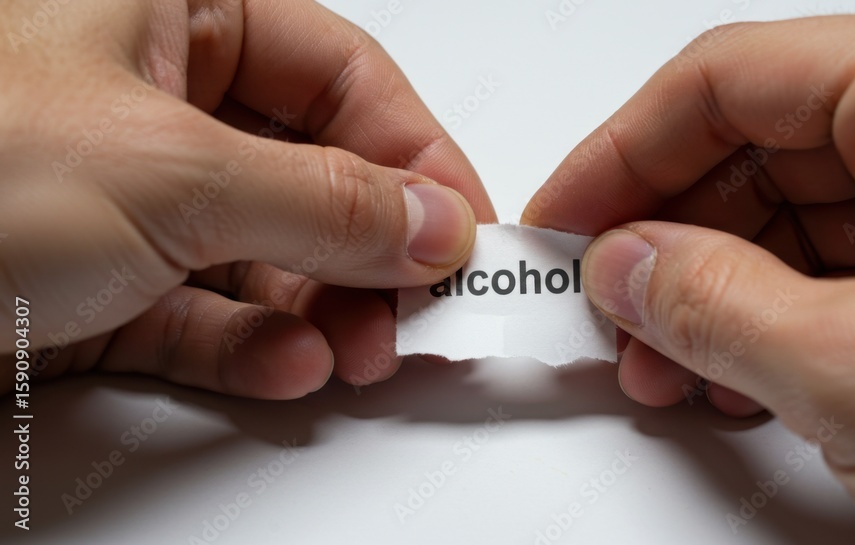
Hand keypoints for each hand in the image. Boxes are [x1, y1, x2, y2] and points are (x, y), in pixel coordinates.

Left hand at [0, 0, 495, 398]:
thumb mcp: (169, 173)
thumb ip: (327, 201)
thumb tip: (433, 221)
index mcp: (170, 9)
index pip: (342, 75)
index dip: (416, 154)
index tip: (462, 231)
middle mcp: (153, 98)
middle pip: (315, 171)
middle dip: (370, 251)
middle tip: (412, 311)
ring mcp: (128, 195)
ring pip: (267, 253)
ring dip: (320, 310)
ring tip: (354, 353)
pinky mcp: (100, 281)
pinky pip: (207, 311)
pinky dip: (252, 345)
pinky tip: (288, 366)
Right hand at [524, 5, 854, 541]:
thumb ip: (707, 305)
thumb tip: (621, 267)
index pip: (727, 80)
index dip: (621, 152)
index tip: (565, 216)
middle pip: (760, 142)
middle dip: (670, 236)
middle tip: (614, 309)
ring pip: (802, 207)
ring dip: (721, 286)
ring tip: (675, 362)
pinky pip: (854, 257)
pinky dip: (786, 313)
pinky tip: (749, 368)